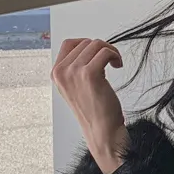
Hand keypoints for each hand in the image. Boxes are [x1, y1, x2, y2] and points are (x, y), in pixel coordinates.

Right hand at [51, 38, 128, 173]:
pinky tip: (118, 66)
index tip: (98, 55)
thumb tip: (89, 45)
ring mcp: (73, 73)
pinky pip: (105, 52)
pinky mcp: (89, 75)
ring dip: (111, 51)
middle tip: (111, 61)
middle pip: (85, 42)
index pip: (69, 43)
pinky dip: (115, 55)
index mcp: (56, 73)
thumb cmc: (94, 110)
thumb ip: (75, 67)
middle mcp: (61, 72)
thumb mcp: (75, 86)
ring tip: (115, 63)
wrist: (102, 131)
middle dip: (102, 48)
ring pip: (96, 44)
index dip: (87, 45)